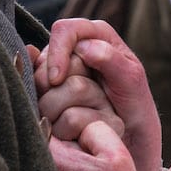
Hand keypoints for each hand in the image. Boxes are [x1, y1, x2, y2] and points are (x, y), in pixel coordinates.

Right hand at [38, 19, 161, 170]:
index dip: (57, 53)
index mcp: (96, 35)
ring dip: (58, 102)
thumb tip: (84, 47)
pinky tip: (64, 120)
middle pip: (47, 59)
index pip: (64, 30)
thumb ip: (111, 60)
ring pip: (38, 83)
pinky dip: (48, 112)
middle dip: (61, 83)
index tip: (57, 79)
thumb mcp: (131, 82)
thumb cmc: (135, 107)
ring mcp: (60, 73)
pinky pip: (36, 100)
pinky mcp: (49, 95)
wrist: (129, 140)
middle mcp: (75, 50)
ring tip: (85, 111)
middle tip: (89, 101)